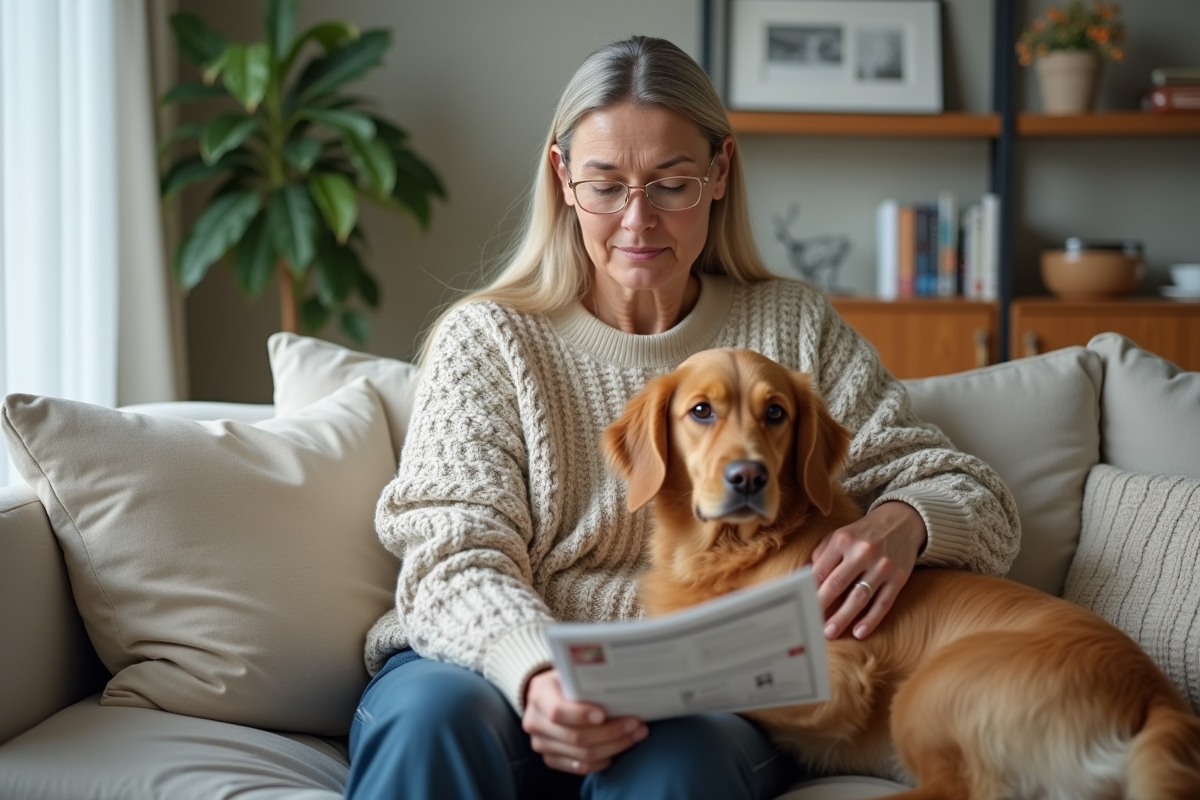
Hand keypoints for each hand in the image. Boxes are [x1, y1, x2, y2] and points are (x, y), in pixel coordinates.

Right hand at [522, 669, 647, 773]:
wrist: (549, 695)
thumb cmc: (567, 681)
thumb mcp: (571, 672)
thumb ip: (586, 679)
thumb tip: (621, 682)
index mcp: (539, 694)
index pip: (558, 711)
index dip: (581, 715)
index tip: (604, 714)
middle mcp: (534, 721)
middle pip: (575, 737)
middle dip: (610, 732)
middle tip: (635, 724)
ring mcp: (541, 744)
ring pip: (583, 755)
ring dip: (614, 747)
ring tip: (634, 735)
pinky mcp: (550, 759)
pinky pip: (581, 767)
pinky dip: (603, 760)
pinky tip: (618, 748)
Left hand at [811, 501, 925, 640]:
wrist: (902, 522)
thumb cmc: (863, 533)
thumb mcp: (840, 535)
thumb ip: (822, 555)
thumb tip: (806, 580)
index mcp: (843, 540)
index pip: (821, 570)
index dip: (809, 590)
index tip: (801, 605)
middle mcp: (863, 552)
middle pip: (837, 584)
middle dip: (822, 606)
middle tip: (811, 623)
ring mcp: (882, 566)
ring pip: (860, 597)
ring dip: (843, 617)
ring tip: (830, 632)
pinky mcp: (899, 578)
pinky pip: (883, 602)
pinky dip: (871, 619)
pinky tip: (859, 632)